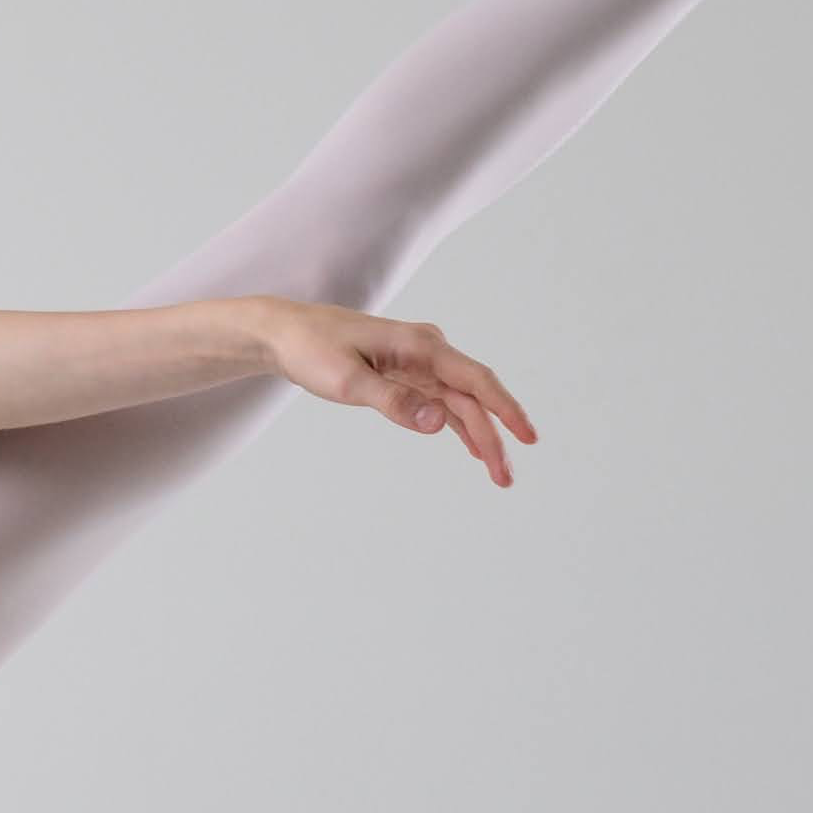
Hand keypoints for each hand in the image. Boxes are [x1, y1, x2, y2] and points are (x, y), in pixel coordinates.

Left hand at [259, 298, 538, 485]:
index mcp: (420, 346)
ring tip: (496, 473)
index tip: (527, 437)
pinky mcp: (406, 375)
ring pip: (460, 403)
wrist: (286, 333)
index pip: (475, 379)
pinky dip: (459, 425)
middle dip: (493, 436)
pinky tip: (473, 448)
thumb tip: (439, 422)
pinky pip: (443, 402)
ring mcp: (418, 363)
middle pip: (473, 397)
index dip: (505, 409)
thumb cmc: (312, 350)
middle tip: (504, 478)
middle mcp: (427, 351)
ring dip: (479, 435)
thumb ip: (394, 402)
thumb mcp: (348, 380)